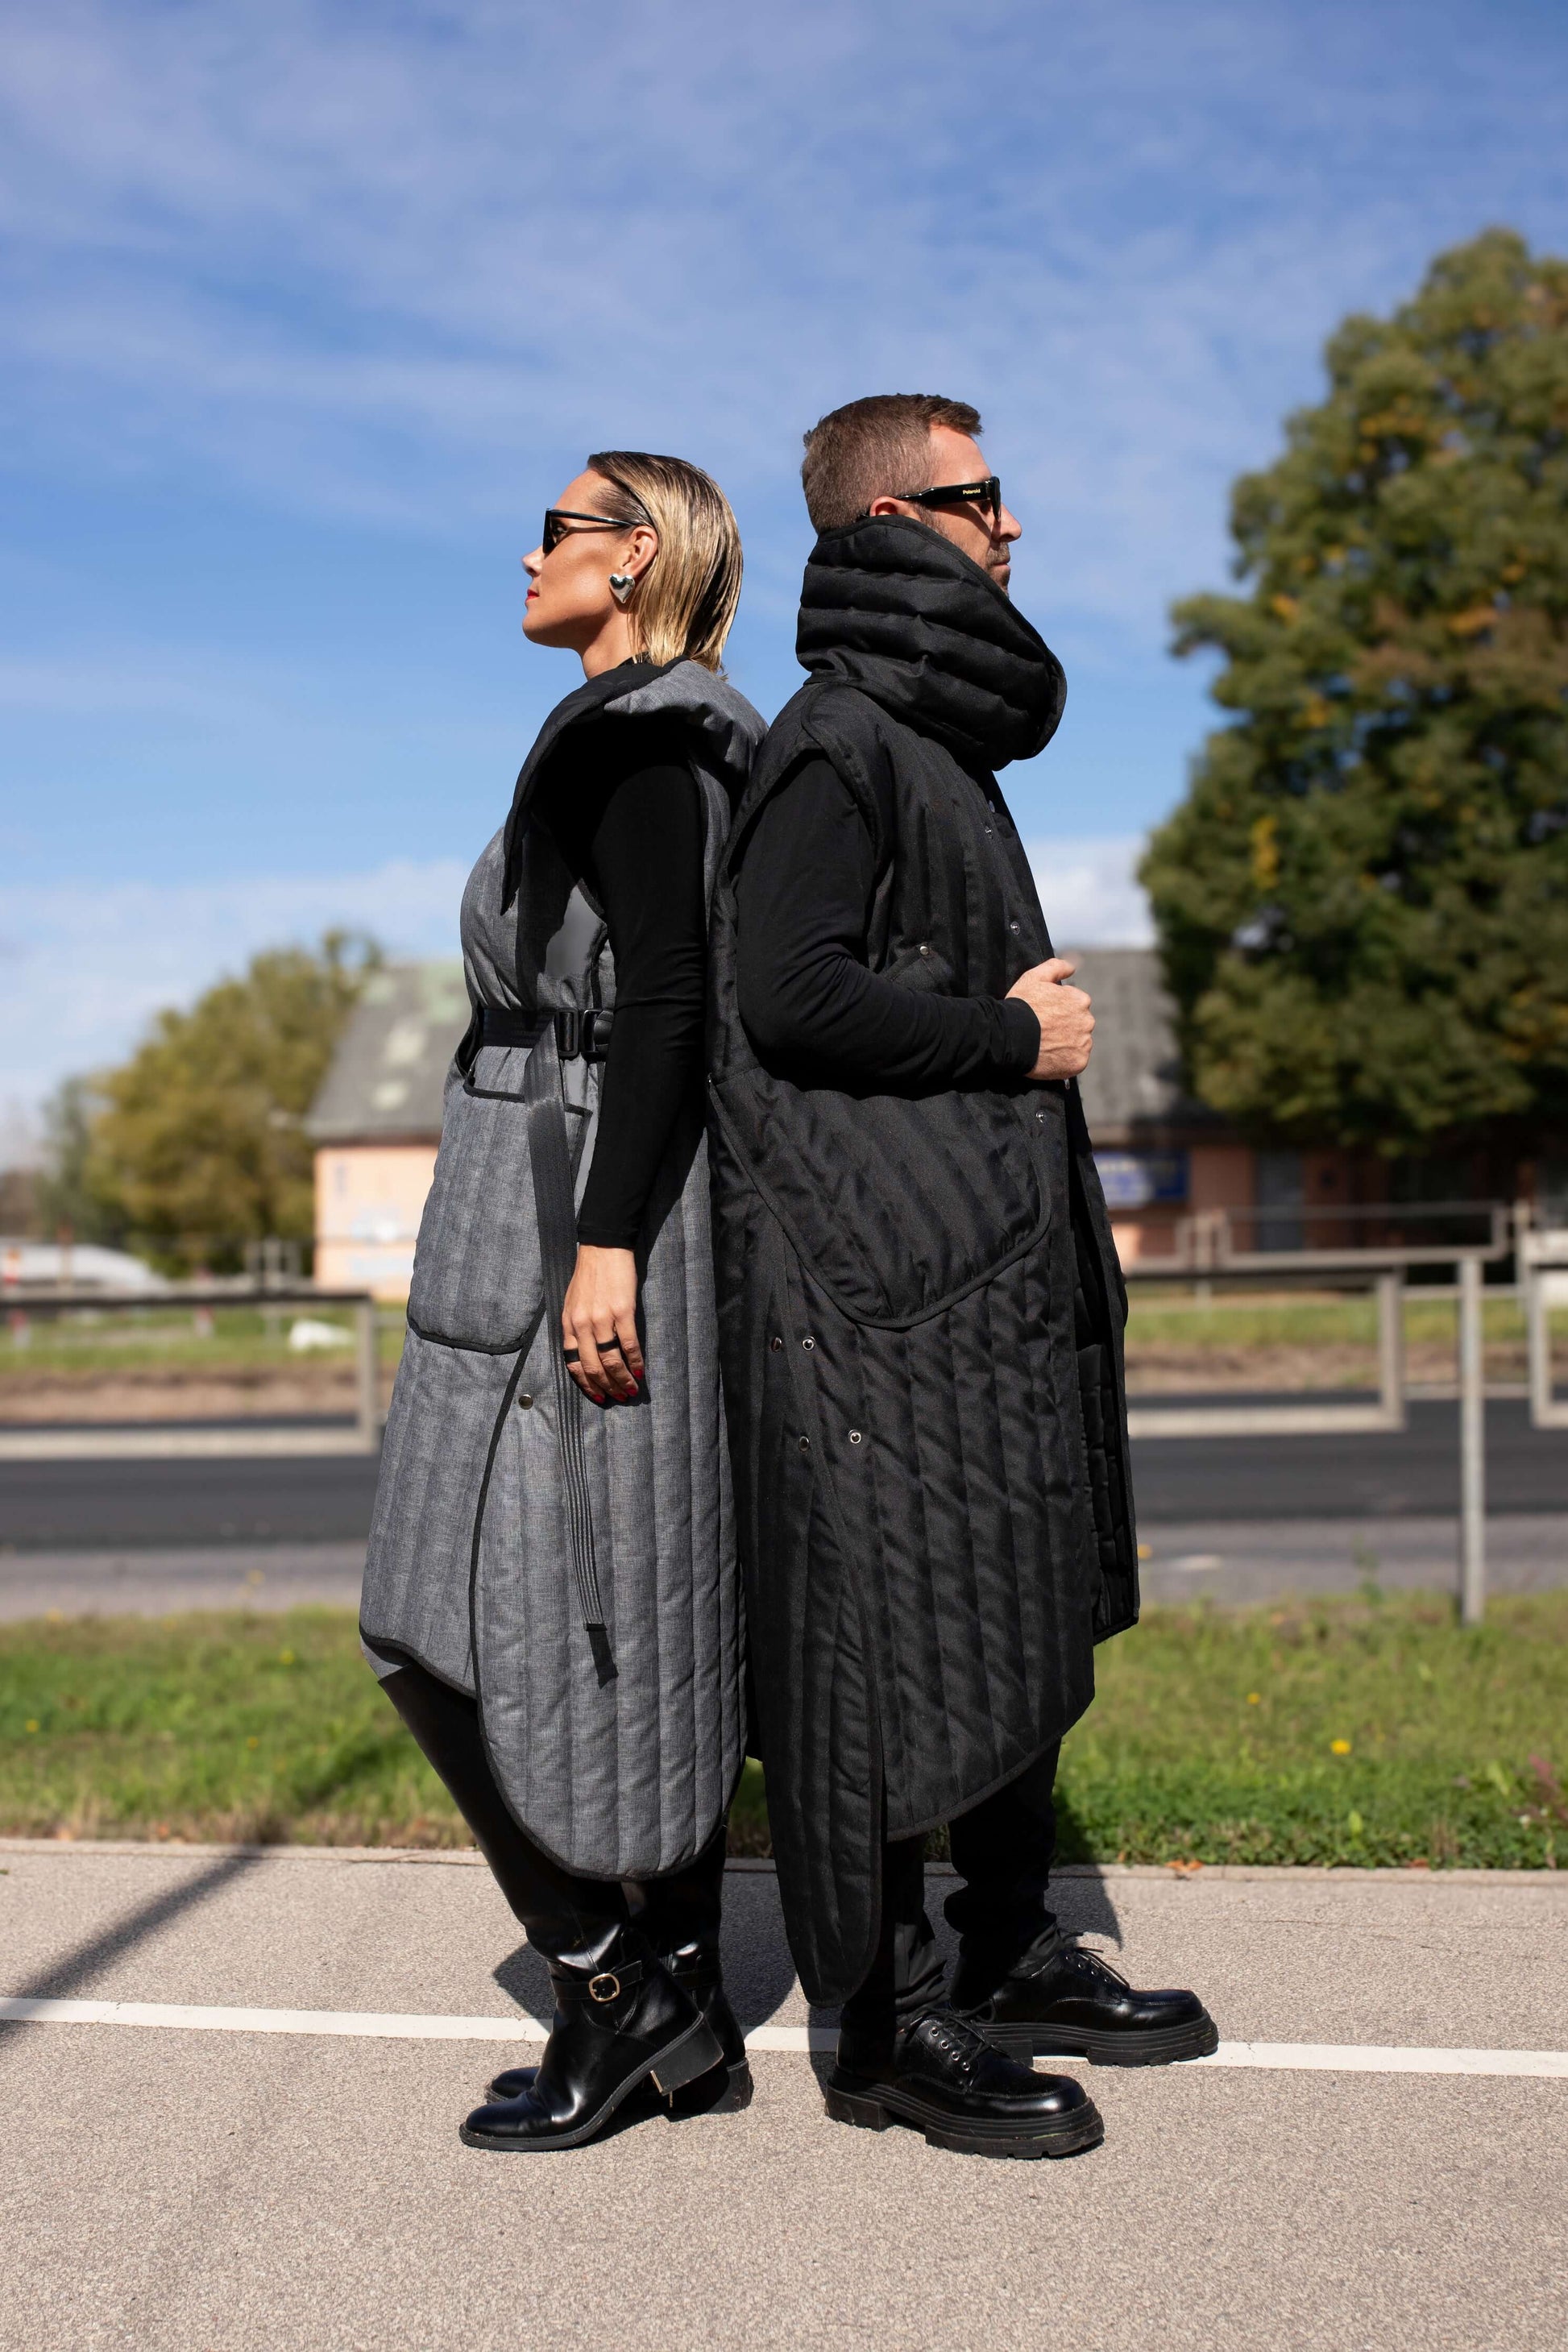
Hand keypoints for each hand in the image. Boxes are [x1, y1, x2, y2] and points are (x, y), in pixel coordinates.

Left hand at [562, 1245, 643, 1403]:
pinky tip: (640, 1370)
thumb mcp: (572, 1303)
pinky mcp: (622, 1311)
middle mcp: (582, 1324)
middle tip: (619, 1397)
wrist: (603, 1248)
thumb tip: (586, 1352)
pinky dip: (635, 1361)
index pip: (573, 1364)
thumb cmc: (588, 1275)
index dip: (586, 1384)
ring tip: (631, 1389)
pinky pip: (628, 1344)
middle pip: (593, 1367)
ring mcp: (602, 1319)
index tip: (598, 1396)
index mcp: (568, 1324)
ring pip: (611, 1360)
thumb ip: (576, 1327)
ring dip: (623, 1379)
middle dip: (606, 1387)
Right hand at [1006, 957, 1094, 1080]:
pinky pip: (1075, 1062)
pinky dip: (1065, 1061)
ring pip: (1078, 1044)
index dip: (1058, 1011)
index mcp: (1081, 1000)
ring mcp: (1084, 1044)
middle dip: (1065, 1028)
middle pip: (1079, 1025)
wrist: (1010, 1036)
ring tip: (1045, 1045)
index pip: (1075, 1006)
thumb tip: (1073, 966)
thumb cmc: (1021, 1005)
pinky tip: (1049, 1057)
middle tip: (1044, 1032)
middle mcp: (1087, 1021)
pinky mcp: (1078, 1063)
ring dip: (1066, 1044)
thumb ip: (1056, 967)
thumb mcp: (1034, 976)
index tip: (1045, 1016)